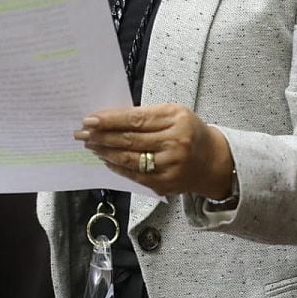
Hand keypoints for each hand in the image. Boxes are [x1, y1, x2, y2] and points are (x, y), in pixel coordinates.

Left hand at [74, 103, 233, 197]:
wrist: (214, 161)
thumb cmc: (190, 132)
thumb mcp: (174, 114)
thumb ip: (145, 115)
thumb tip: (109, 118)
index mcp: (176, 120)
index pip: (135, 119)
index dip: (109, 120)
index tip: (89, 119)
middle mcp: (175, 143)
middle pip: (129, 140)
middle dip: (101, 136)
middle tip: (81, 133)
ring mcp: (170, 166)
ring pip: (129, 159)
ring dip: (105, 152)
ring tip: (90, 145)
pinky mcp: (165, 184)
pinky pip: (134, 175)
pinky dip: (117, 167)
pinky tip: (105, 159)